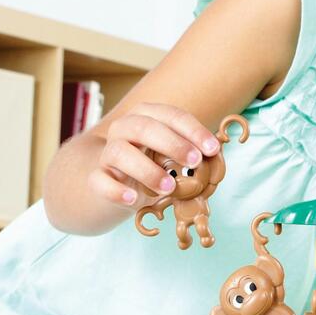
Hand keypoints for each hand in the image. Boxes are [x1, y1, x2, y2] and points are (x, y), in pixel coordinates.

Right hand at [89, 103, 221, 206]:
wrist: (116, 186)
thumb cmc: (153, 166)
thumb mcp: (172, 156)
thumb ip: (192, 151)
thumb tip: (217, 152)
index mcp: (145, 116)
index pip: (169, 115)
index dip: (192, 130)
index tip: (212, 149)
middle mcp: (123, 129)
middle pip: (143, 127)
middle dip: (172, 143)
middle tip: (194, 161)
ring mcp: (107, 154)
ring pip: (120, 152)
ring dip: (148, 169)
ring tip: (170, 187)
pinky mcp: (97, 178)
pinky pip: (100, 181)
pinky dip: (116, 190)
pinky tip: (133, 199)